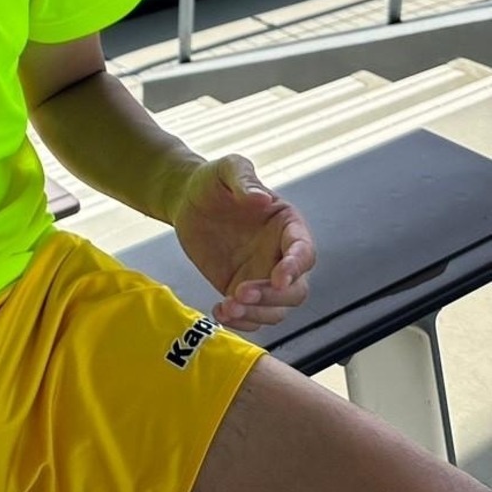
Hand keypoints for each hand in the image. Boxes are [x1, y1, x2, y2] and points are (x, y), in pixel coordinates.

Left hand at [171, 153, 315, 332]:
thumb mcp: (227, 169)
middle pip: (296, 290)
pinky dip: (241, 322)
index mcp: (287, 225)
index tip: (278, 278)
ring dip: (257, 314)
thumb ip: (244, 180)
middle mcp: (281, 255)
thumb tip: (261, 197)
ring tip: (228, 307)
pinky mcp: (242, 290)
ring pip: (277, 310)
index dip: (295, 267)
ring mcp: (263, 276)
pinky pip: (252, 316)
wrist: (187, 200)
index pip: (304, 252)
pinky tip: (222, 312)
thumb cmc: (213, 181)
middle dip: (273, 297)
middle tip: (241, 292)